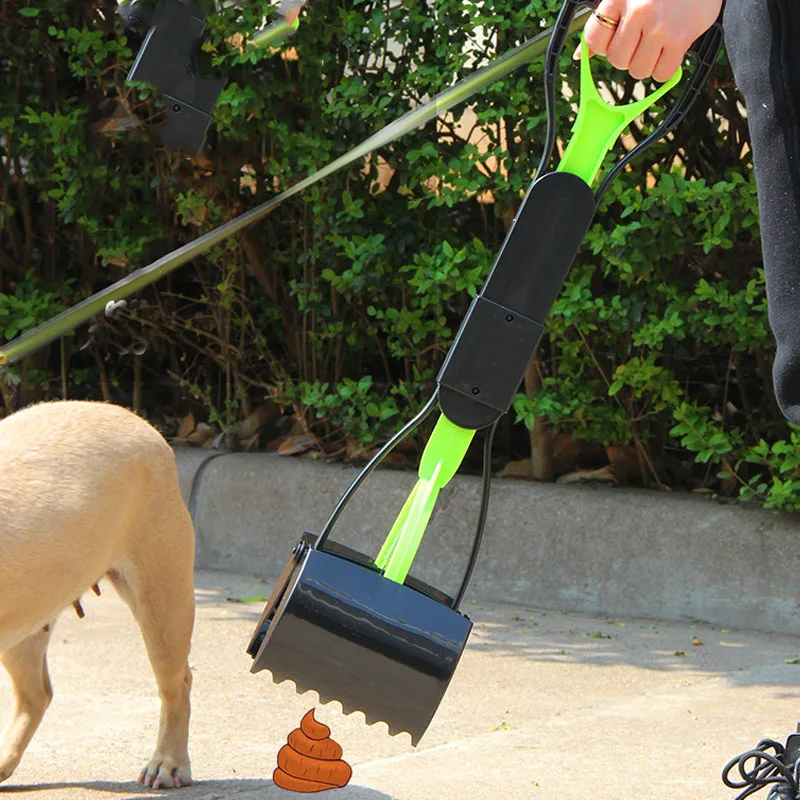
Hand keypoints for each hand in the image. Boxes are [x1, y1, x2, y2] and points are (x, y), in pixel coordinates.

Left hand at [575, 0, 722, 82]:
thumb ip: (605, 20)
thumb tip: (580, 54)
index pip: (593, 40)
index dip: (602, 47)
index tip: (614, 41)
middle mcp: (638, 11)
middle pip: (617, 60)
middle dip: (626, 57)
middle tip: (640, 43)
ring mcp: (659, 26)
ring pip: (638, 70)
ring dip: (645, 64)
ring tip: (655, 45)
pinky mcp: (680, 38)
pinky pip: (661, 74)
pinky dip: (663, 69)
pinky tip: (668, 52)